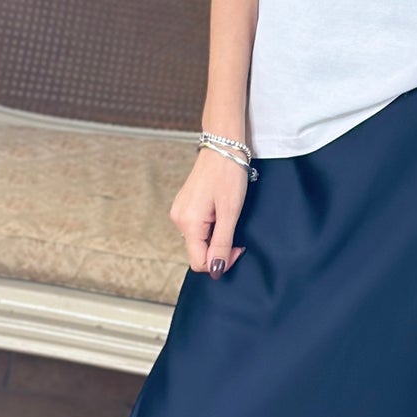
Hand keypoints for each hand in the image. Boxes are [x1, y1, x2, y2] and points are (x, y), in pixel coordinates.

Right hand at [170, 149, 248, 276]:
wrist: (222, 147)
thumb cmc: (228, 174)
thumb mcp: (230, 212)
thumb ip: (221, 243)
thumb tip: (215, 270)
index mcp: (188, 223)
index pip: (199, 262)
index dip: (220, 262)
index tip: (238, 247)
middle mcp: (178, 219)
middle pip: (197, 252)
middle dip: (218, 250)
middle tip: (236, 233)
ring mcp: (179, 212)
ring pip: (198, 241)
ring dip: (215, 238)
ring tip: (227, 217)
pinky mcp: (184, 206)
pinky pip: (196, 229)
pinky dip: (210, 228)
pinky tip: (219, 213)